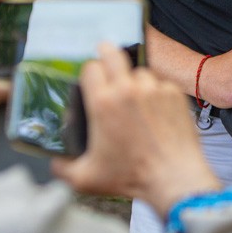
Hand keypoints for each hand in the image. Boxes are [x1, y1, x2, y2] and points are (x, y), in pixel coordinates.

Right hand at [52, 43, 219, 215]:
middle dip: (107, 54)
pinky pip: (161, 85)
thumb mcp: (85, 179)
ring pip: (140, 72)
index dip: (89, 72)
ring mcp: (154, 90)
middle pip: (113, 53)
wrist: (173, 178)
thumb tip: (56, 162)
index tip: (90, 80)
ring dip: (135, 81)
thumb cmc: (132, 178)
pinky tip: (155, 112)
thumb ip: (63, 168)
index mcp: (103, 103)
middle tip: (106, 60)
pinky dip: (157, 94)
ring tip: (135, 100)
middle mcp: (128, 90)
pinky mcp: (174, 95)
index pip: (90, 68)